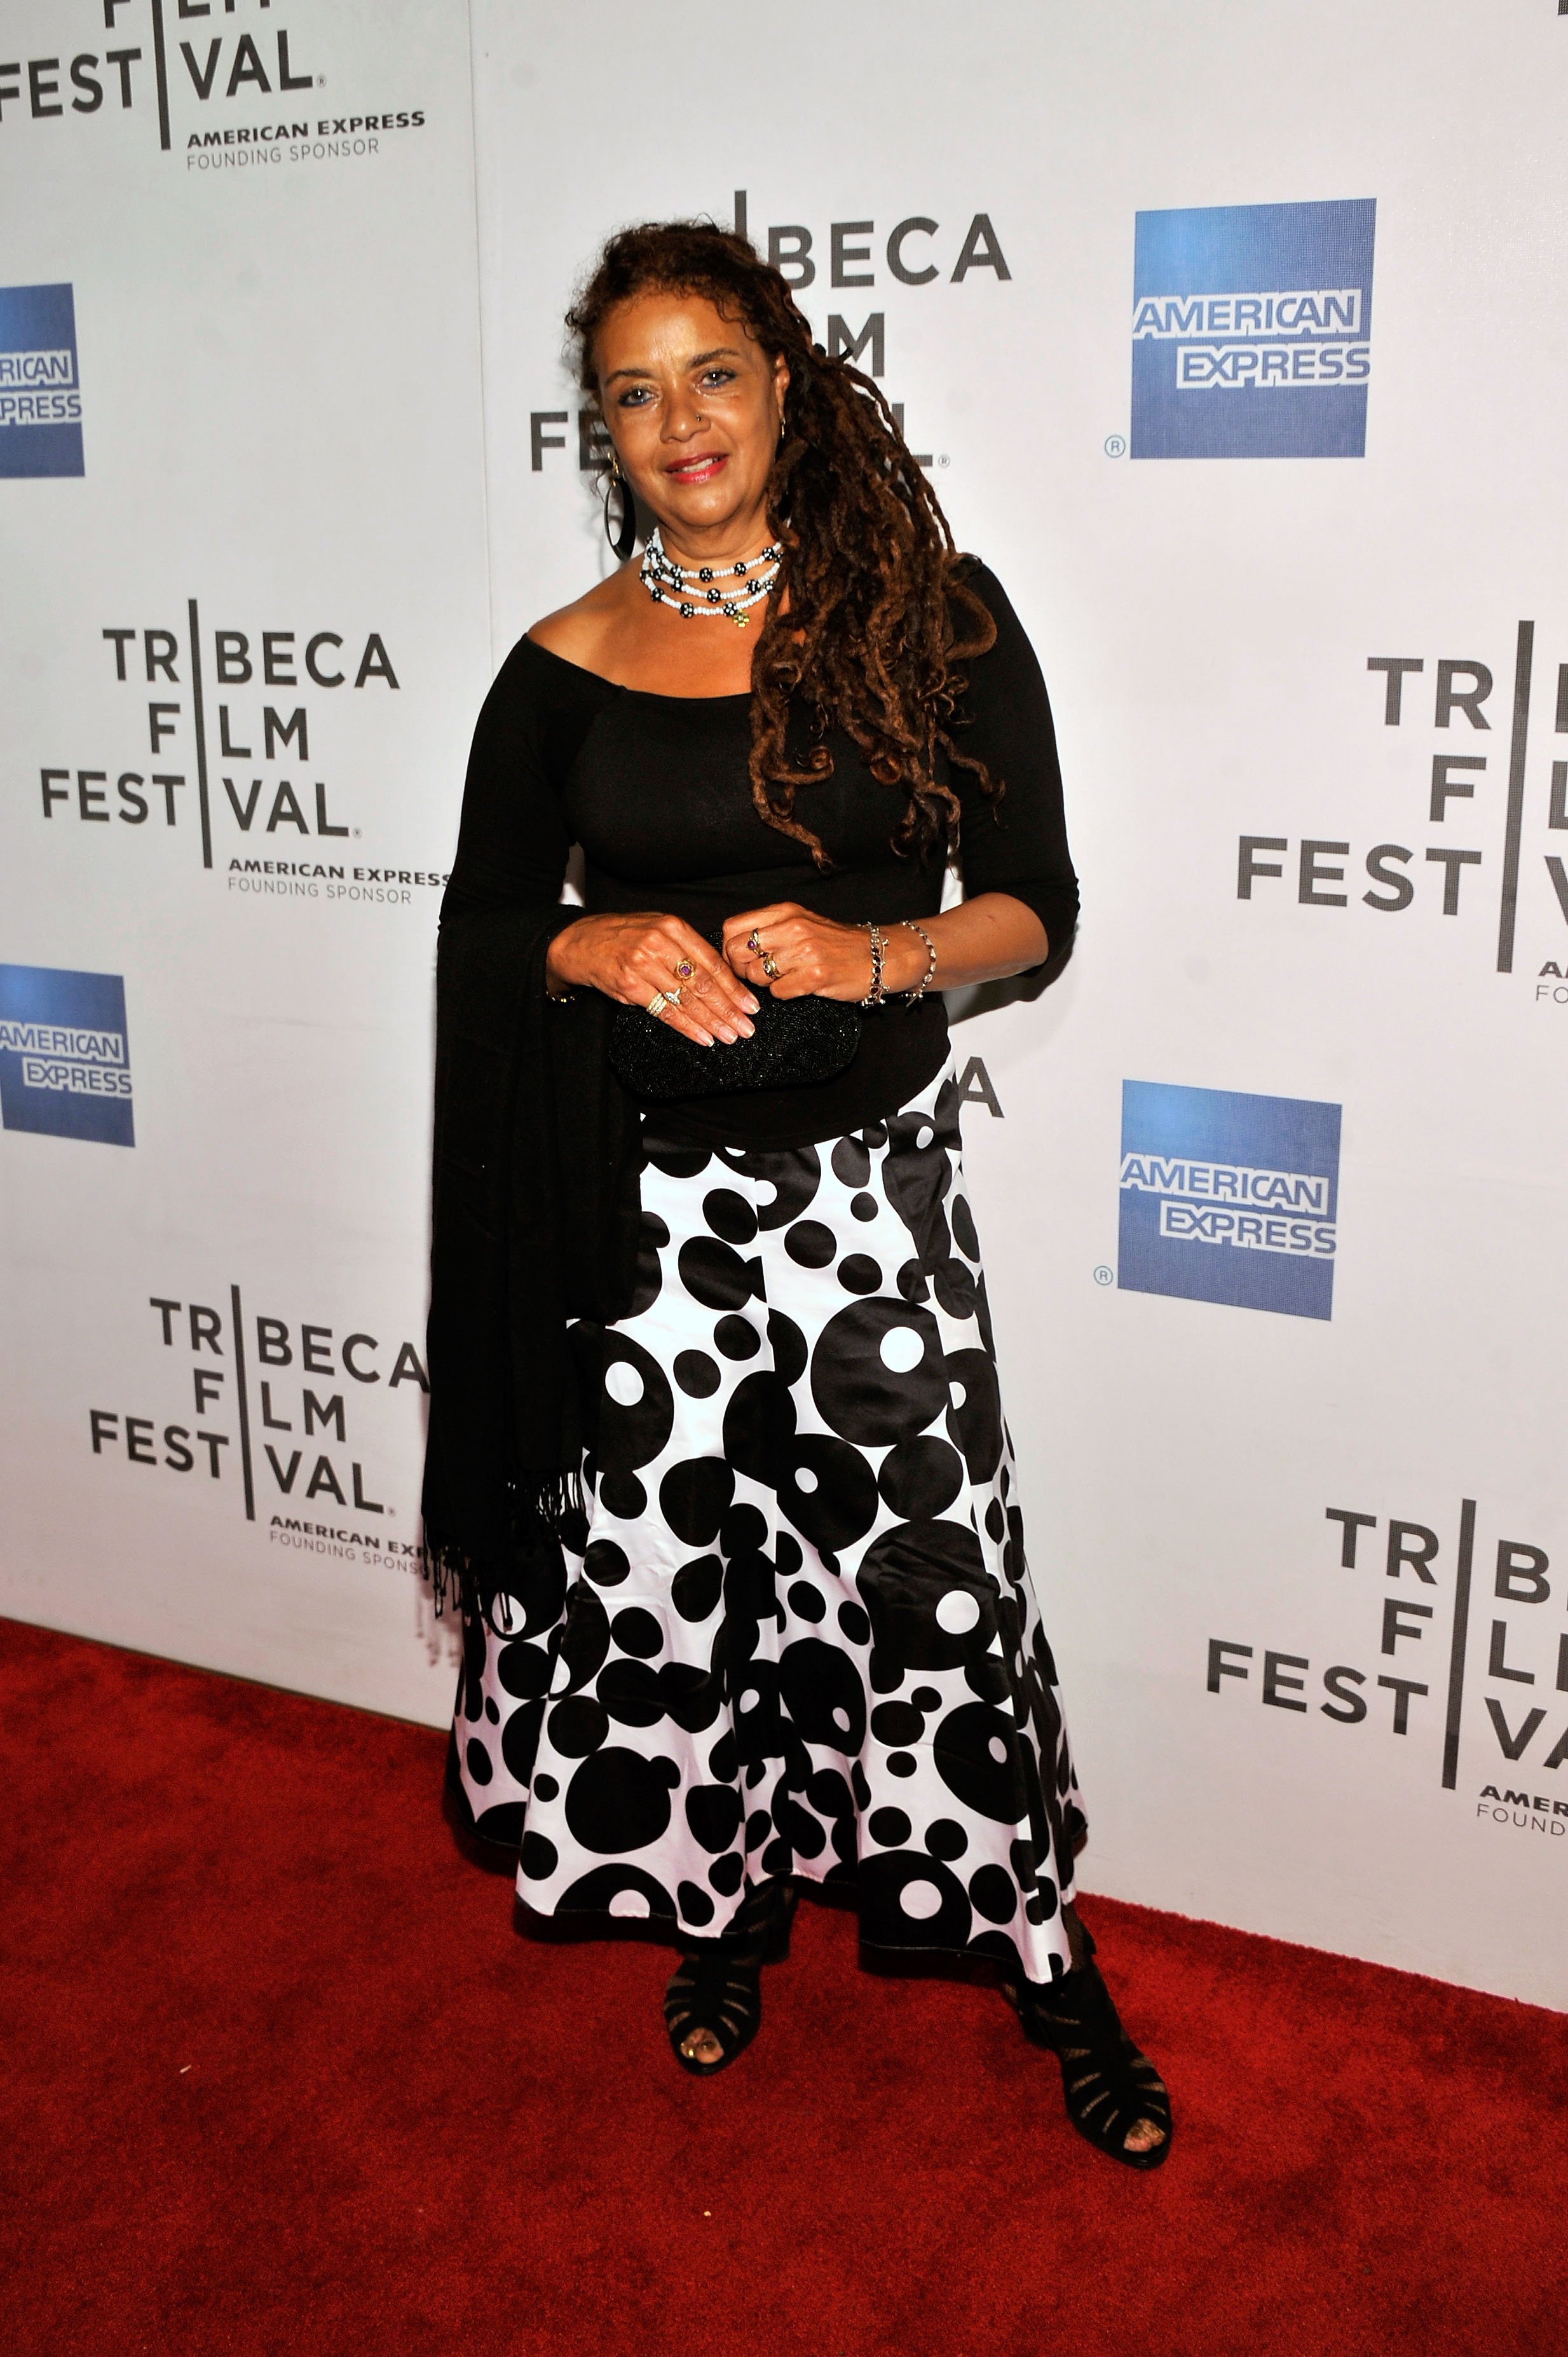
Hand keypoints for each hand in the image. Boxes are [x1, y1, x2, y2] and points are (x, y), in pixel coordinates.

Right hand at [547, 912, 758, 1046]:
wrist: (580, 942)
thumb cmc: (623, 937)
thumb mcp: (658, 930)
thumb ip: (688, 948)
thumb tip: (723, 977)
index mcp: (673, 927)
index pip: (712, 962)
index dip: (734, 987)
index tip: (751, 1005)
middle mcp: (660, 944)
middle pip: (703, 983)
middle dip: (728, 1009)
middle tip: (746, 1027)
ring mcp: (643, 965)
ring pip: (687, 1000)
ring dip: (712, 1022)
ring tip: (729, 1036)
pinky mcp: (629, 985)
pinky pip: (665, 1011)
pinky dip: (687, 1027)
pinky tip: (703, 1037)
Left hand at [721, 903, 922, 999]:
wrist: (881, 955)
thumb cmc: (837, 943)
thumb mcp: (802, 922)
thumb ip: (770, 928)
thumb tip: (732, 945)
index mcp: (785, 912)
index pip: (733, 928)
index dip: (728, 949)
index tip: (739, 960)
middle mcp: (793, 928)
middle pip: (737, 953)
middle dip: (741, 969)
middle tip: (757, 974)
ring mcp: (804, 952)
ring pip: (756, 975)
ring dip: (764, 983)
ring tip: (784, 978)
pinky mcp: (815, 976)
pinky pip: (778, 993)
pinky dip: (784, 994)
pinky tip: (799, 986)